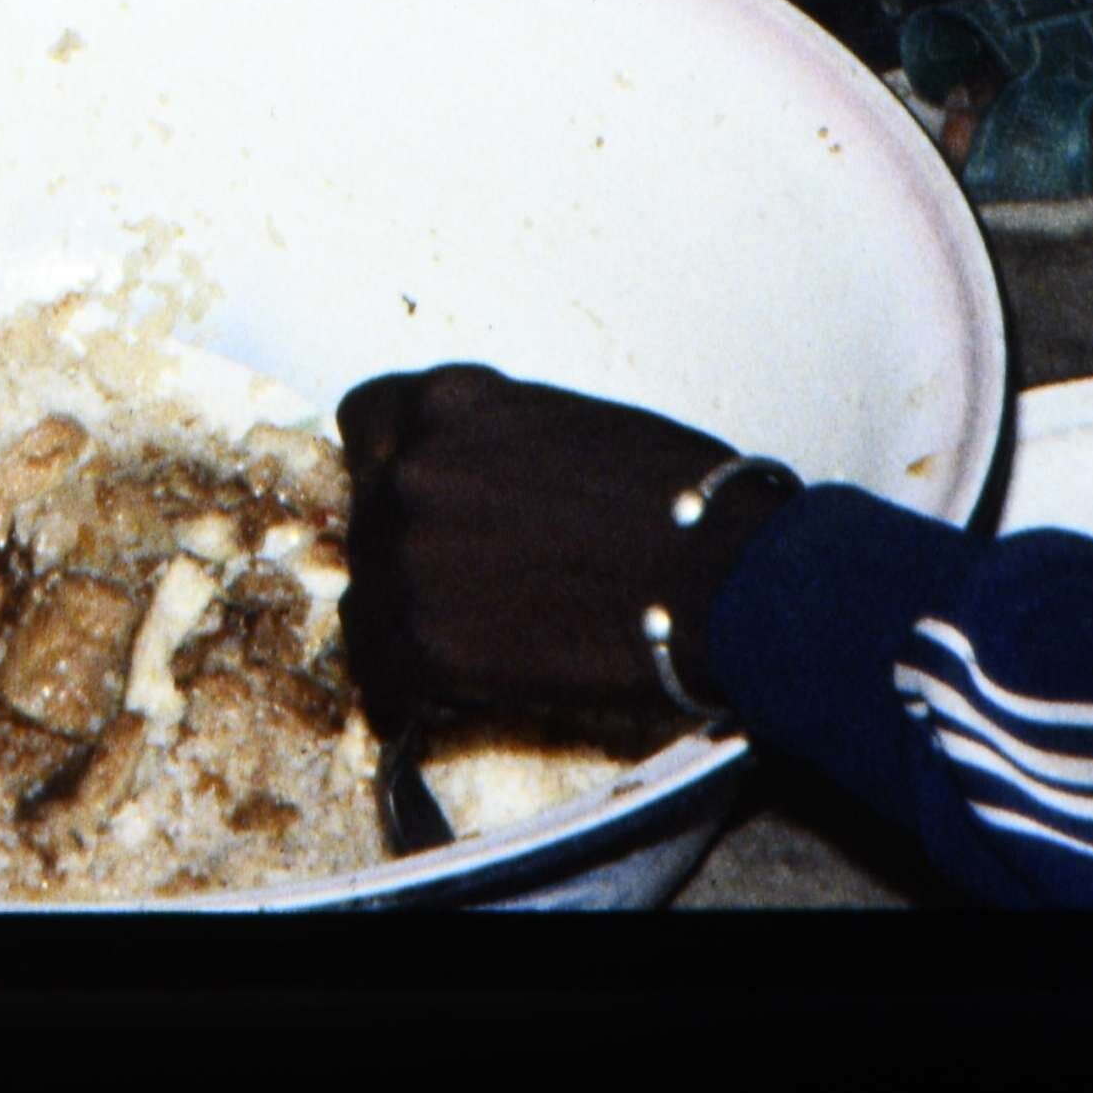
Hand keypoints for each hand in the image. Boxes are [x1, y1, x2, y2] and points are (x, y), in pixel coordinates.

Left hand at [336, 364, 799, 747]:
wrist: (725, 580)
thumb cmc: (679, 498)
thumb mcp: (567, 425)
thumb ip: (491, 444)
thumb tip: (471, 480)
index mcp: (446, 403)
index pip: (367, 424)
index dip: (399, 466)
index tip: (429, 501)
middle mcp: (408, 472)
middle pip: (369, 518)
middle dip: (416, 550)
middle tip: (482, 584)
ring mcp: (406, 559)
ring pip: (369, 600)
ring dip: (414, 620)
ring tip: (488, 637)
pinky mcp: (423, 646)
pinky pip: (383, 677)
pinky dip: (418, 689)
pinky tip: (470, 688)